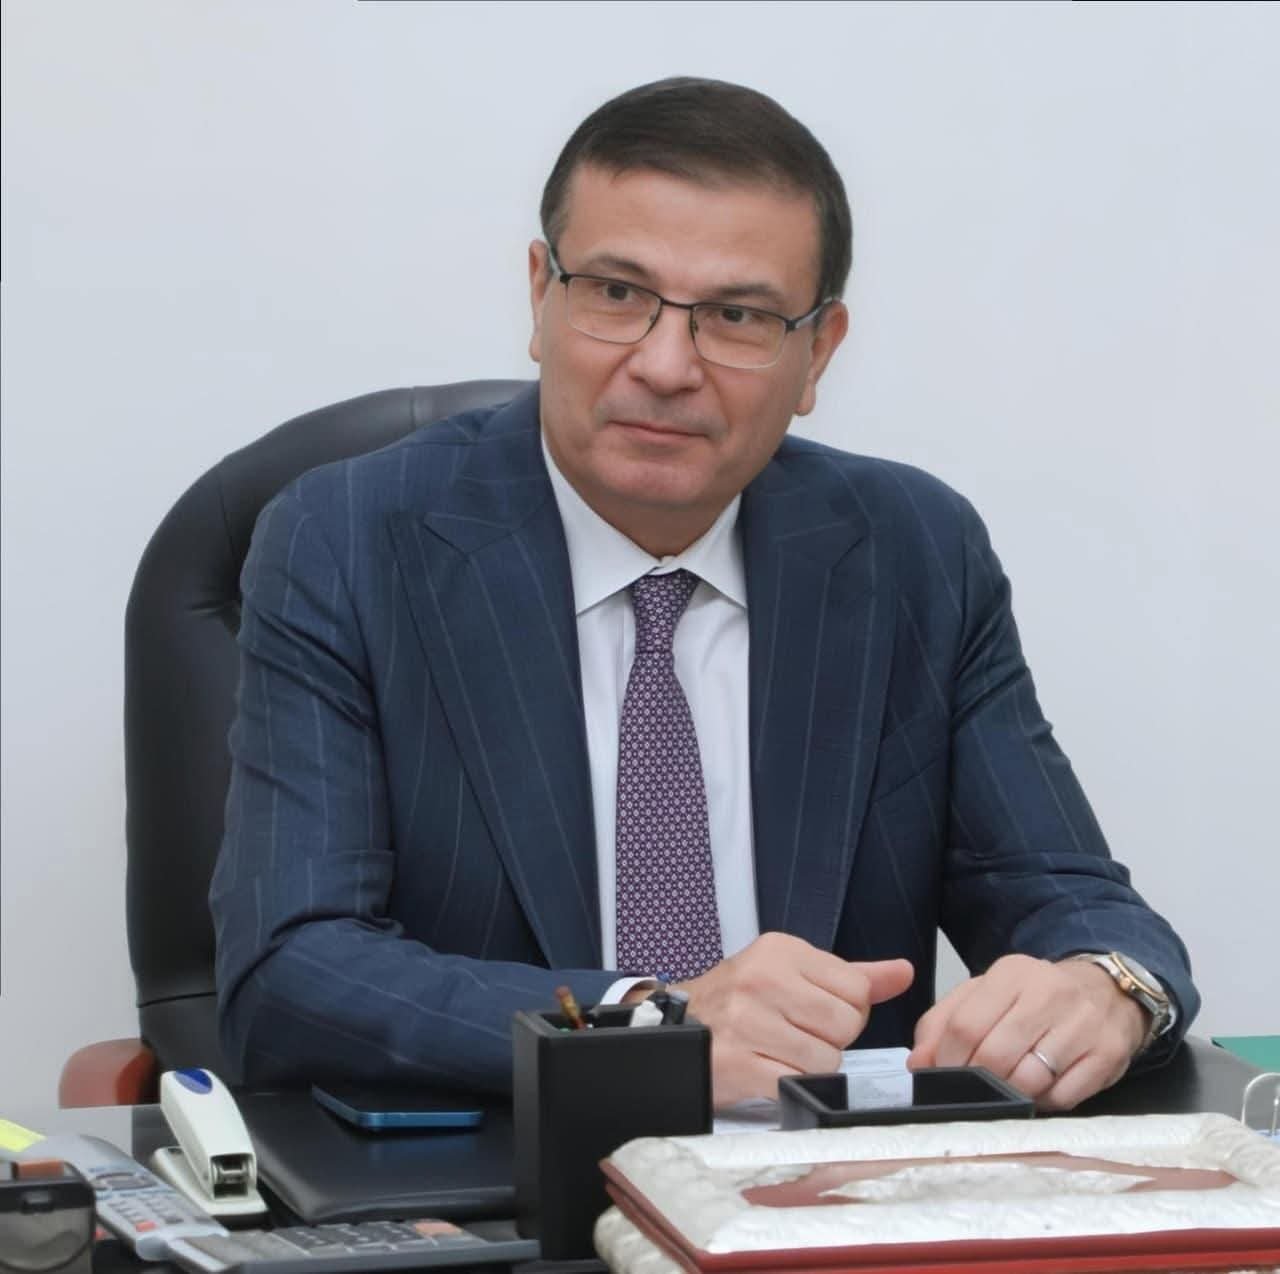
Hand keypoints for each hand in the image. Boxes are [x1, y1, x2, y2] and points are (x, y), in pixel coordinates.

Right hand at [662, 932, 913, 1107]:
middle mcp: (762, 980)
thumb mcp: (792, 973)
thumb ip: (853, 976)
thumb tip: (903, 972)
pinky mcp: (738, 1064)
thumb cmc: (740, 1001)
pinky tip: (766, 1069)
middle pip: (845, 1025)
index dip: (845, 1011)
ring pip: (826, 1059)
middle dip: (828, 1039)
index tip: (814, 1012)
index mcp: (780, 951)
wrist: (677, 1028)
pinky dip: (787, 1085)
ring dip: (809, 1066)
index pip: (857, 990)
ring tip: (778, 1052)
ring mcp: (747, 1022)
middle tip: (793, 1033)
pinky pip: (796, 1084)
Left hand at [908, 954, 1146, 1109]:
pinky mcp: (1108, 1055)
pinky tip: (1039, 1092)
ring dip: (1009, 1096)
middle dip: (976, 1082)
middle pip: (995, 1055)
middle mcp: (1049, 994)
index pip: (965, 1025)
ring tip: (1005, 1091)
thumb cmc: (1034, 998)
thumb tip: (918, 1062)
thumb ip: (943, 1022)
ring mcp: (1083, 1024)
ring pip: (1029, 1080)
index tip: (943, 1075)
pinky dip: (1043, 1104)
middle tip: (972, 1091)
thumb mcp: (985, 994)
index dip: (947, 1059)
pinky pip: (1063, 1097)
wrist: (1105, 992)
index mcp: (1011, 974)